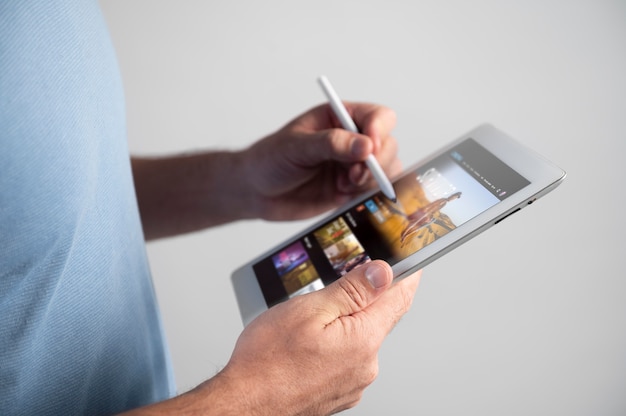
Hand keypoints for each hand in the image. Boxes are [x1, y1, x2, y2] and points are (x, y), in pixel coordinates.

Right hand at [210, 261, 420, 414]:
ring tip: (306, 326)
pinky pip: (345, 359)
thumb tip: (383, 272)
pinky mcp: (338, 392)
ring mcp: (353, 382)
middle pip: (377, 318)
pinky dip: (333, 346)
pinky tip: (306, 346)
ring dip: (342, 325)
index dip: (406, 276)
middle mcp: (365, 365)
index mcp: (363, 339)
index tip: (410, 263)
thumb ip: (352, 290)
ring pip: (358, 339)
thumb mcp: (309, 310)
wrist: (243, 405)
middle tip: (333, 291)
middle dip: (361, 301)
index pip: (399, 298)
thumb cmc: (267, 362)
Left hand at [241, 102, 401, 220]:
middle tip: (353, 174)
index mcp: (339, 117)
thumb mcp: (295, 146)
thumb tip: (365, 145)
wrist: (257, 192)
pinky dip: (366, 195)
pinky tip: (343, 194)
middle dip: (377, 162)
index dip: (380, 130)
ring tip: (343, 185)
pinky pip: (375, 191)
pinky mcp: (352, 189)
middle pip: (388, 144)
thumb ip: (331, 144)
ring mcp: (354, 165)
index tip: (370, 148)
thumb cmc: (270, 160)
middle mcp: (352, 139)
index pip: (377, 117)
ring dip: (371, 180)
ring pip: (387, 169)